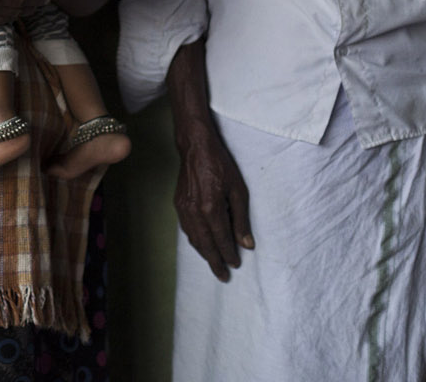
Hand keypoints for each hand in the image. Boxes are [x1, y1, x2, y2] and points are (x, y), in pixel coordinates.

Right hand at [172, 110, 252, 281]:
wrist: (195, 148)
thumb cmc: (220, 165)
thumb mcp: (238, 190)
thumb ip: (241, 219)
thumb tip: (247, 244)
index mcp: (211, 208)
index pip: (221, 239)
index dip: (229, 254)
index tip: (236, 264)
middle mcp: (194, 212)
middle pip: (206, 245)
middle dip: (215, 262)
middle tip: (223, 276)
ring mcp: (183, 209)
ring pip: (194, 239)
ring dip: (204, 254)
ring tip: (214, 264)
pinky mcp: (178, 204)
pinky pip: (187, 229)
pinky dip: (195, 241)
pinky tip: (202, 245)